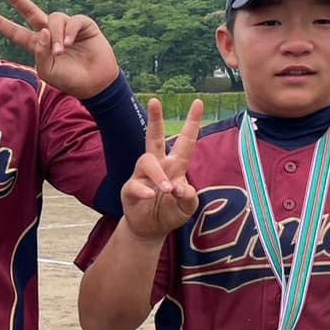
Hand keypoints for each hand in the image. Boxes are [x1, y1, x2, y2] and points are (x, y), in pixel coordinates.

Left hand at [0, 0, 119, 98]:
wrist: (95, 82)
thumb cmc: (69, 79)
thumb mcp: (48, 70)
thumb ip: (40, 52)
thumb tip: (42, 30)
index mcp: (37, 45)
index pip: (16, 32)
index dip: (1, 23)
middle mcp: (49, 33)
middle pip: (30, 12)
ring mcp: (66, 27)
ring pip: (53, 19)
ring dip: (55, 35)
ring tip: (60, 51)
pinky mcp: (83, 25)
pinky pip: (72, 21)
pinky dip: (68, 32)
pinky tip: (68, 43)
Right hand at [122, 98, 203, 239]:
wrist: (151, 229)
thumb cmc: (171, 212)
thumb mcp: (188, 207)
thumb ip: (190, 197)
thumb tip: (180, 187)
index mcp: (176, 166)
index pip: (186, 141)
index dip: (192, 122)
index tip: (198, 102)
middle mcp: (158, 165)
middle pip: (154, 137)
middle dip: (155, 118)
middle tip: (155, 100)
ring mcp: (142, 176)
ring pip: (146, 161)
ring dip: (158, 174)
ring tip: (167, 189)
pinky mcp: (130, 189)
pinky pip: (135, 184)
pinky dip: (144, 189)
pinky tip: (151, 196)